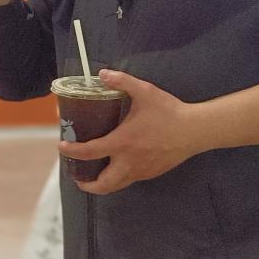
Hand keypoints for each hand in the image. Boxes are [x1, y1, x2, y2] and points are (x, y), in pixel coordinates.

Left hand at [59, 70, 204, 194]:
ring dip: (103, 184)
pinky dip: (119, 178)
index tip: (62, 147)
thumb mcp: (144, 91)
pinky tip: (117, 167)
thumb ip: (122, 81)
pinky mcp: (153, 173)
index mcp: (122, 143)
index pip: (89, 152)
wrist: (196, 130)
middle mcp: (129, 162)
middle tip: (77, 176)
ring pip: (117, 185)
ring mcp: (142, 170)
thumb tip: (103, 73)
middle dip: (87, 184)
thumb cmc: (169, 111)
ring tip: (93, 175)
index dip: (72, 151)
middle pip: (103, 184)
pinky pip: (131, 180)